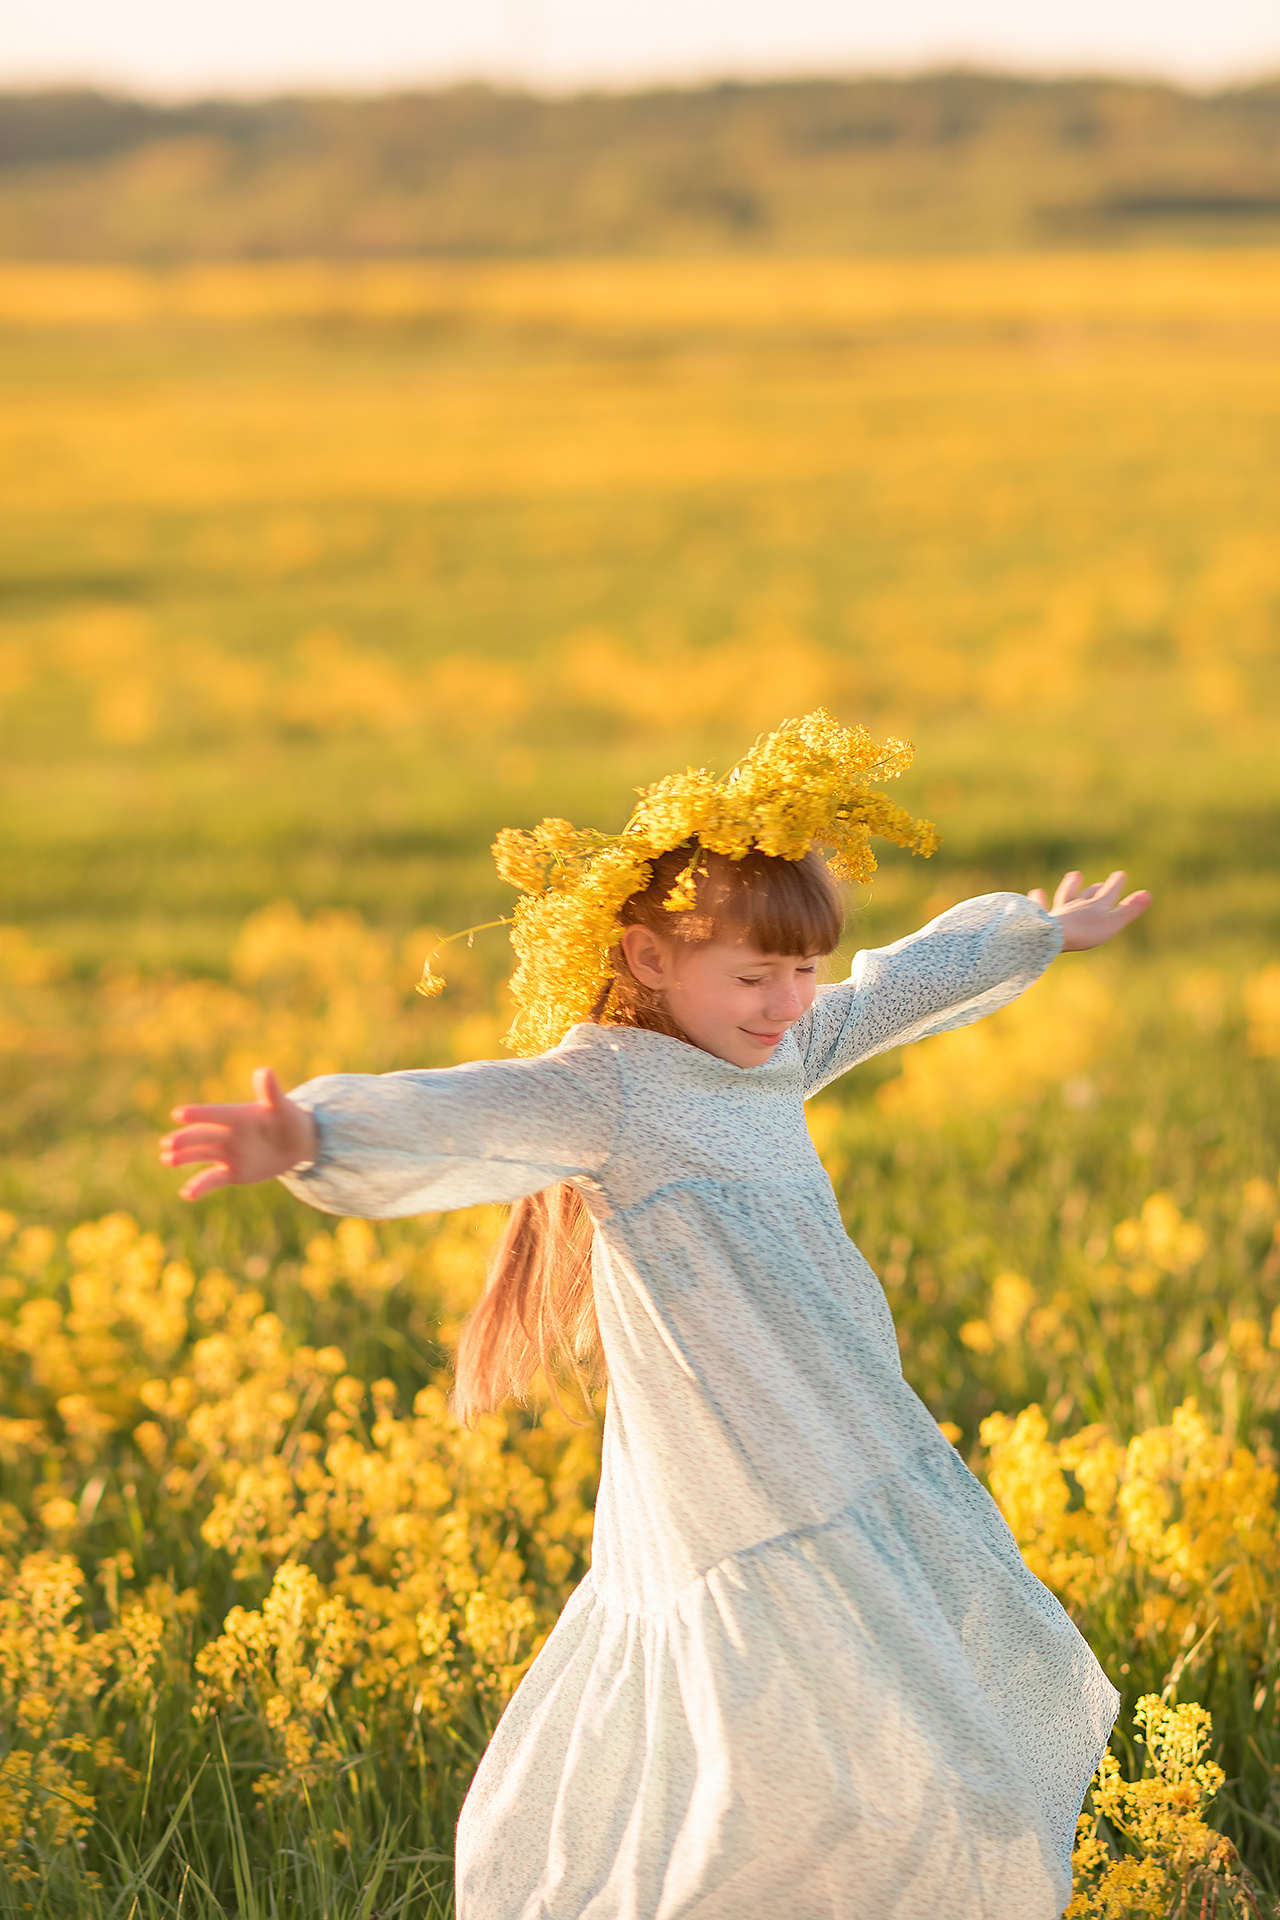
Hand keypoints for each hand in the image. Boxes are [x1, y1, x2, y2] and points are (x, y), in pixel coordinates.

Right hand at [160, 1067, 317, 1200]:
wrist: (296, 1145)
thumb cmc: (289, 1120)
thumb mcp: (283, 1108)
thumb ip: (271, 1092)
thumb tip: (265, 1070)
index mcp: (238, 1116)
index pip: (216, 1114)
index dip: (200, 1114)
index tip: (178, 1114)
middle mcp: (228, 1134)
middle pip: (203, 1136)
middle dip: (186, 1139)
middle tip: (168, 1144)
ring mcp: (228, 1153)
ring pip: (202, 1155)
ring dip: (184, 1157)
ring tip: (168, 1160)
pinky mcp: (231, 1173)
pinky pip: (212, 1179)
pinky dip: (199, 1186)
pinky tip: (186, 1194)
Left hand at [1028, 871, 1150, 952]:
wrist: (1052, 936)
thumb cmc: (1084, 932)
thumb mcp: (1112, 922)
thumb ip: (1129, 910)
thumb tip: (1148, 894)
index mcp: (1096, 907)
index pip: (1108, 893)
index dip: (1115, 884)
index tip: (1120, 874)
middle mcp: (1077, 906)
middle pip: (1088, 895)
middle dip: (1095, 889)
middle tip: (1098, 884)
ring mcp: (1059, 912)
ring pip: (1066, 895)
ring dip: (1071, 886)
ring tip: (1074, 875)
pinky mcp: (1042, 920)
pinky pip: (1040, 907)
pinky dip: (1038, 899)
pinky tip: (1036, 892)